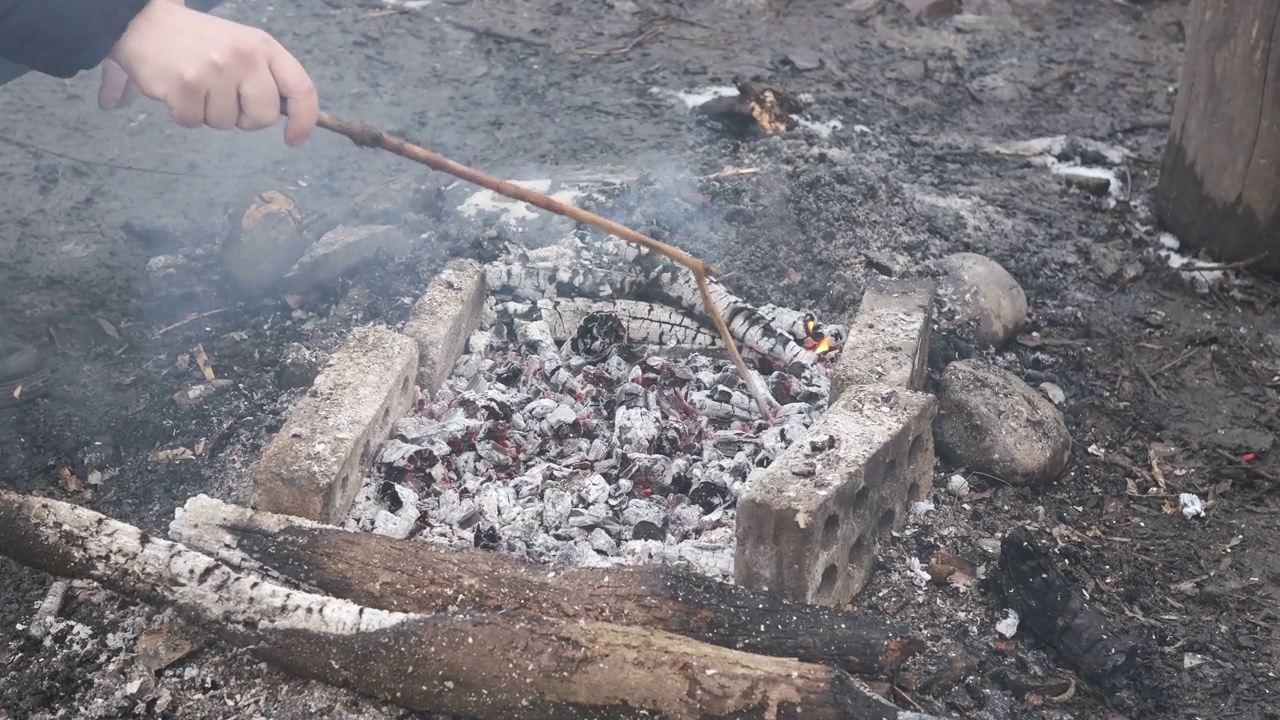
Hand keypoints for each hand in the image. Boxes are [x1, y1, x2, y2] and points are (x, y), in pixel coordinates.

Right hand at [106, 0, 319, 145]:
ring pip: (226, 124)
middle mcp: (244, 57)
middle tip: (225, 99)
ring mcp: (215, 71)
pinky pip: (194, 123)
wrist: (144, 23)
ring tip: (196, 85)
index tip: (293, 139)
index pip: (301, 89)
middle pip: (264, 117)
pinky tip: (177, 89)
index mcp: (263, 46)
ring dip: (209, 114)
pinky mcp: (185, 85)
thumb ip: (267, 77)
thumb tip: (290, 117)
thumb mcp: (242, 47)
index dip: (305, 120)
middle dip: (246, 119)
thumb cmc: (199, 42)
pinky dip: (184, 114)